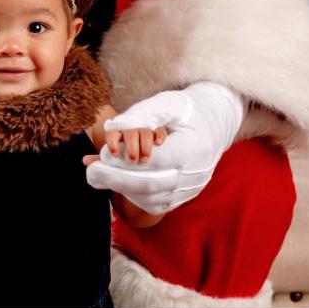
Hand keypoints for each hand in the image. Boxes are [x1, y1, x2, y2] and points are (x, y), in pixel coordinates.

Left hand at [86, 82, 244, 213]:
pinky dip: (134, 195)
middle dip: (116, 178)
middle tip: (91, 171)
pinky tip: (119, 182)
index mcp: (194, 146)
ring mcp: (192, 189)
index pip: (153, 162)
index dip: (122, 163)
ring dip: (122, 188)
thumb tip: (113, 127)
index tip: (97, 159)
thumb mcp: (168, 103)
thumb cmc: (188, 109)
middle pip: (150, 184)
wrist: (216, 123)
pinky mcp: (186, 197)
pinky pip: (156, 204)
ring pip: (151, 198)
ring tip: (101, 175)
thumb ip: (141, 114)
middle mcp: (196, 172)